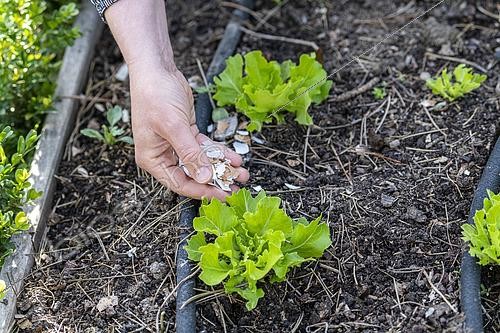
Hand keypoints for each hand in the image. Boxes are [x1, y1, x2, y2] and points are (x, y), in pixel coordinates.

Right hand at [128, 66, 248, 199]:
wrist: (157, 69)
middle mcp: (164, 155)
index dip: (202, 191)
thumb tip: (203, 177)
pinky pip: (206, 148)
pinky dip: (219, 152)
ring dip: (221, 167)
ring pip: (202, 163)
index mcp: (153, 159)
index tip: (223, 195)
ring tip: (241, 172)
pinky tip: (234, 157)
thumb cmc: (154, 95)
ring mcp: (177, 145)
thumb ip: (189, 153)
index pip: (180, 183)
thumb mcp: (173, 125)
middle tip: (237, 185)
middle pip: (193, 175)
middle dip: (216, 180)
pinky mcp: (188, 134)